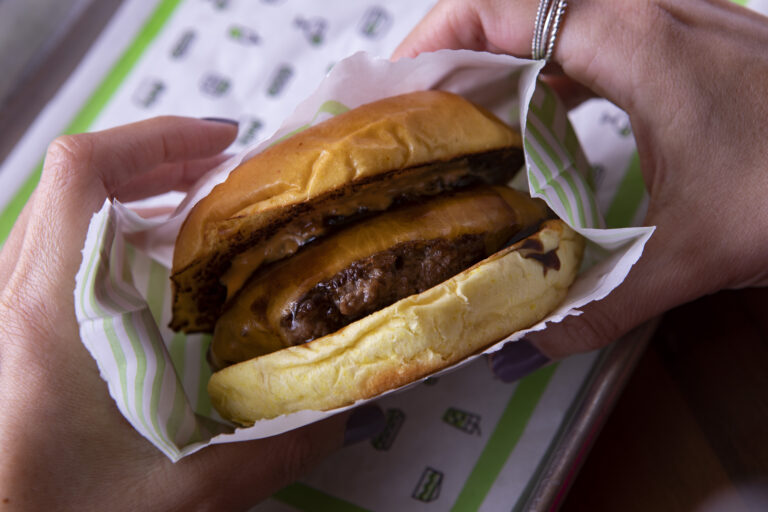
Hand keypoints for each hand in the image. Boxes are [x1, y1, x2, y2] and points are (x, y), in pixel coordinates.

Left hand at [0, 117, 381, 509]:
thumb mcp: (178, 494)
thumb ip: (271, 454)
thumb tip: (340, 420)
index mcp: (49, 312)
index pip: (83, 173)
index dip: (157, 138)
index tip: (224, 142)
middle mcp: (17, 295)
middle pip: (80, 177)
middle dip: (160, 158)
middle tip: (227, 170)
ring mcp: (10, 308)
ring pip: (67, 209)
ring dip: (136, 193)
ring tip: (199, 207)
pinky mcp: (16, 328)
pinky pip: (61, 247)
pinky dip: (114, 233)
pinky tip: (158, 270)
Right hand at [395, 0, 767, 362]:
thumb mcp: (693, 254)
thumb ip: (599, 303)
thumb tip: (531, 342)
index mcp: (636, 43)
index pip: (503, 7)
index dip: (434, 37)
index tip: (397, 83)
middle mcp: (651, 12)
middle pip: (520, 3)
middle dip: (457, 49)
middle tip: (420, 109)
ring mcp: (675, 18)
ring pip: (558, 13)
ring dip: (504, 55)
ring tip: (468, 111)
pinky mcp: (690, 40)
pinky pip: (595, 32)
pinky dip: (553, 63)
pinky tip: (547, 113)